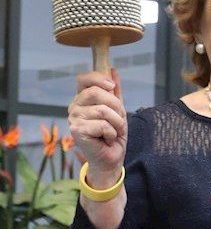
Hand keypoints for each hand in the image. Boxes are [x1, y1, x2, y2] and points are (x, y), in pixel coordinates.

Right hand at [68, 70, 126, 185]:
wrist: (111, 158)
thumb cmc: (113, 134)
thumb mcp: (118, 110)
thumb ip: (115, 91)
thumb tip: (113, 69)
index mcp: (83, 99)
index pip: (83, 78)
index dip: (98, 78)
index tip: (111, 86)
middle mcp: (74, 106)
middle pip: (96, 92)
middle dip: (115, 106)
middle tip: (118, 120)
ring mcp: (74, 118)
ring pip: (103, 110)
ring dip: (117, 123)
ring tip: (114, 132)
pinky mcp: (76, 131)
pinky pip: (102, 124)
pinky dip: (112, 133)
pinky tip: (107, 139)